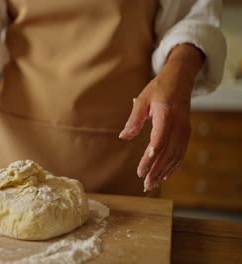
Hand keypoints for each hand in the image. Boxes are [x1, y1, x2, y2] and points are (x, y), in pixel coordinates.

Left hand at [119, 44, 203, 191]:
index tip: (141, 171)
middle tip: (145, 185)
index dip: (150, 158)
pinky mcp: (186, 133)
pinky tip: (165, 175)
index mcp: (166, 115)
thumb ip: (133, 120)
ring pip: (175, 156)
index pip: (158, 142)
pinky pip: (181, 152)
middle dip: (156, 171)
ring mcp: (184, 130)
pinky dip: (173, 165)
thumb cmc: (158, 88)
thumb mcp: (142, 100)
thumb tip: (123, 136)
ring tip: (152, 184)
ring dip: (164, 172)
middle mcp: (178, 125)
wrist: (180, 79)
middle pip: (167, 153)